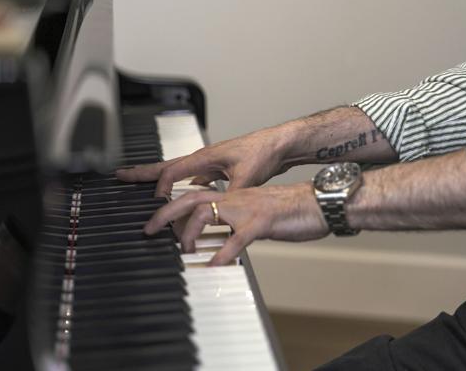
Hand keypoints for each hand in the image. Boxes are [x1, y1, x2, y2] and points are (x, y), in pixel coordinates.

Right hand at [116, 123, 300, 196]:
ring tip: (142, 183)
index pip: (173, 171)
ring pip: (176, 170)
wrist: (280, 143)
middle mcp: (203, 157)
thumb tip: (218, 210)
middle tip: (119, 175)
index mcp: (205, 157)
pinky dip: (181, 183)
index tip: (156, 203)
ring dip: (158, 177)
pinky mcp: (218, 168)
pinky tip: (182, 191)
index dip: (161, 188)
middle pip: (165, 165)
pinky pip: (192, 176)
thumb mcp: (246, 178)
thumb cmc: (264, 152)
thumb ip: (229, 194)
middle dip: (141, 172)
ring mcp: (209, 162)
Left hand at [144, 182, 328, 264]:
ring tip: (185, 251)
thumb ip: (237, 224)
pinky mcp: (260, 223)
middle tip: (148, 230)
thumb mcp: (256, 216)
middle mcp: (235, 199)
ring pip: (205, 213)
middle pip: (190, 198)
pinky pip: (235, 240)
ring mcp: (246, 210)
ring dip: (189, 232)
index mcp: (233, 197)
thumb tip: (225, 240)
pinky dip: (221, 255)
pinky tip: (213, 268)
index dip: (172, 207)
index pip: (194, 196)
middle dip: (165, 213)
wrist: (317, 203)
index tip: (157, 222)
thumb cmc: (290, 212)